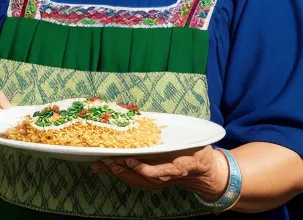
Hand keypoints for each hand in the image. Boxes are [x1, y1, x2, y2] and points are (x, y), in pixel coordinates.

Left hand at [92, 146, 228, 200]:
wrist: (202, 170)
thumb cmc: (196, 150)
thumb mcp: (192, 141)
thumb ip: (177, 135)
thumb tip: (152, 120)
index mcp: (178, 166)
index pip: (158, 171)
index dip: (142, 168)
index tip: (129, 160)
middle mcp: (166, 176)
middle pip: (140, 177)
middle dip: (121, 169)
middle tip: (105, 159)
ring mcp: (159, 181)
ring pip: (134, 180)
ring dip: (117, 172)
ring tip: (100, 164)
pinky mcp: (153, 181)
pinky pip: (135, 180)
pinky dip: (121, 174)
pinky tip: (108, 169)